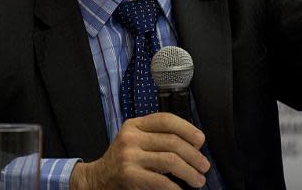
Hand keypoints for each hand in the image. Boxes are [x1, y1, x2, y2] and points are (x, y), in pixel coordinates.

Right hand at [69, 112, 209, 188]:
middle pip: (172, 141)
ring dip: (190, 172)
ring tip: (199, 180)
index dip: (187, 128)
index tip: (201, 140)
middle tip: (204, 166)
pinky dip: (175, 188)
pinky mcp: (129, 175)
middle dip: (194, 155)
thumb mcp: (135, 141)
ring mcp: (129, 156)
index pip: (165, 120)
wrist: (97, 179)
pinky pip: (161, 181)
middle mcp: (131, 137)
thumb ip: (157, 137)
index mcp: (135, 125)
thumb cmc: (123, 160)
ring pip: (170, 160)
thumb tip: (194, 143)